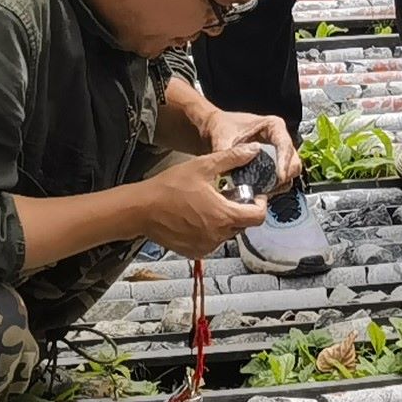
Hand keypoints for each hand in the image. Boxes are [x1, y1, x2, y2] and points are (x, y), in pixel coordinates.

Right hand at [137, 143, 273, 258]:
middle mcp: (218, 235)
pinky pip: (212, 243)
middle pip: (243, 225)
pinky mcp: (194, 251)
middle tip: (227, 196)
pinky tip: (197, 217)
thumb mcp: (203, 166)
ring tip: (209, 205)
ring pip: (227, 234)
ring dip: (224, 221)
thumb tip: (252, 150)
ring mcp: (205, 246)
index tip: (254, 195)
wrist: (141, 209)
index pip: (258, 217)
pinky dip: (210, 232)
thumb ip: (232, 158)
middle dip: (240, 210)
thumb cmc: (169, 188)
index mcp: (224, 215)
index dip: (260, 204)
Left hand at [198, 109, 299, 191]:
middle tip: (270, 187)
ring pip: (291, 171)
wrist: (218, 129)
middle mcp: (280, 138)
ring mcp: (279, 152)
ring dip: (280, 183)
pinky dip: (275, 185)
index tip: (280, 177)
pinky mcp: (274, 163)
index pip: (284, 144)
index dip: (284, 162)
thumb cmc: (223, 127)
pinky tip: (262, 190)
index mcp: (273, 126)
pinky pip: (282, 177)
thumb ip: (229, 153)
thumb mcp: (223, 138)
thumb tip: (234, 171)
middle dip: (284, 175)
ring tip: (264, 190)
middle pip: (294, 160)